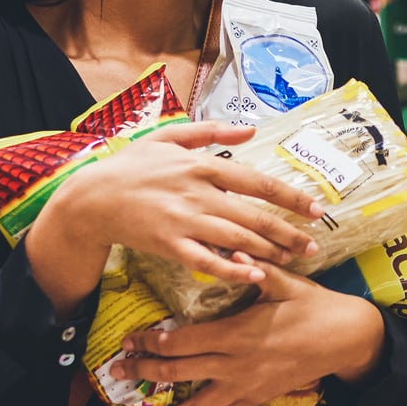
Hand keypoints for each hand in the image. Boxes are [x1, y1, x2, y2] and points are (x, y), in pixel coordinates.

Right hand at [27, 122, 323, 312]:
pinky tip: (255, 274)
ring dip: (269, 250)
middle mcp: (197, 193)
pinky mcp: (170, 245)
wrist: (91, 198)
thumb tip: (250, 131)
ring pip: (237, 239)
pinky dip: (233, 269)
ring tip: (294, 260)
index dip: (290, 197)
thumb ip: (211, 133)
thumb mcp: (168, 137)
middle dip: (289, 232)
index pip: (256, 182)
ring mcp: (184, 221)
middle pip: (254, 215)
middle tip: (314, 246)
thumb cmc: (130, 166)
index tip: (315, 208)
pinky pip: (208, 262)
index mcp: (201, 165)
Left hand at [108, 260, 385, 405]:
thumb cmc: (314, 306)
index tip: (128, 341)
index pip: (182, 342)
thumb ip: (253, 266)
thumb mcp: (284, 281)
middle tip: (114, 374)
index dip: (150, 343)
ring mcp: (247, 386)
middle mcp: (236, 365)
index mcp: (237, 334)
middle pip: (179, 374)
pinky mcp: (259, 398)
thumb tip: (227, 245)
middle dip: (143, 375)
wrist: (348, 339)